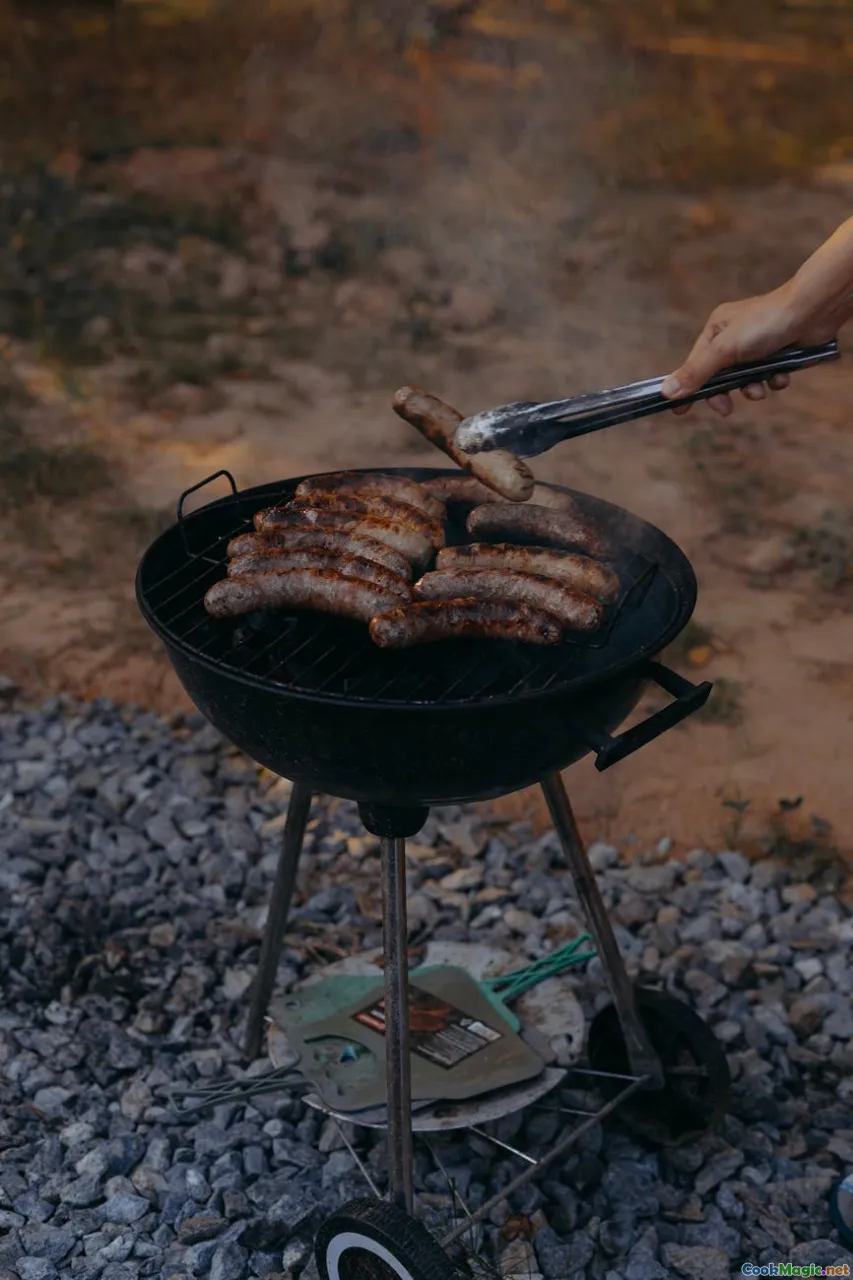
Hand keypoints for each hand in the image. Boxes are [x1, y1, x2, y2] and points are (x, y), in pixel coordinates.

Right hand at [660, 282, 819, 416]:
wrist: (813, 310)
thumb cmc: (766, 323)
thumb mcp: (725, 350)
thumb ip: (696, 372)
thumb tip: (666, 392)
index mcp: (716, 329)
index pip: (694, 365)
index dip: (688, 388)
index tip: (680, 411)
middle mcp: (734, 336)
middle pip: (719, 376)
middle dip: (725, 392)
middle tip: (727, 408)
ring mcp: (757, 345)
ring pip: (746, 379)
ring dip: (753, 388)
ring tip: (762, 387)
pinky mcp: (778, 352)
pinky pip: (769, 376)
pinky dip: (774, 380)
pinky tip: (782, 375)